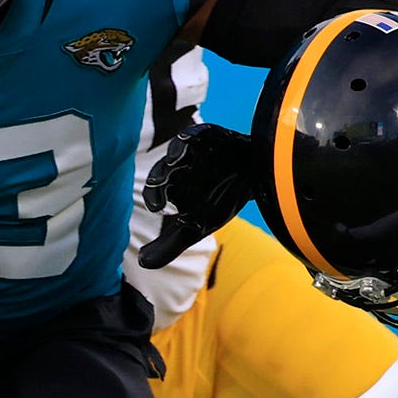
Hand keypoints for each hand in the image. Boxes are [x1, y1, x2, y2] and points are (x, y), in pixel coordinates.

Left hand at [138, 124, 253, 269]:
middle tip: (159, 184)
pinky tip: (188, 141)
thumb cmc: (221, 200)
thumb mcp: (196, 228)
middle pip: (166, 169)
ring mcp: (193, 150)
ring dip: (175, 155)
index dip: (154, 196)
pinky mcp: (210, 135)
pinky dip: (192, 137)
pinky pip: (199, 133)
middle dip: (162, 176)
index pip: (156, 191)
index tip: (156, 207)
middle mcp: (179, 167)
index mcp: (172, 187)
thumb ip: (170, 246)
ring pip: (179, 150)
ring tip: (175, 161)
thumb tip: (141, 263)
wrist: (256, 178)